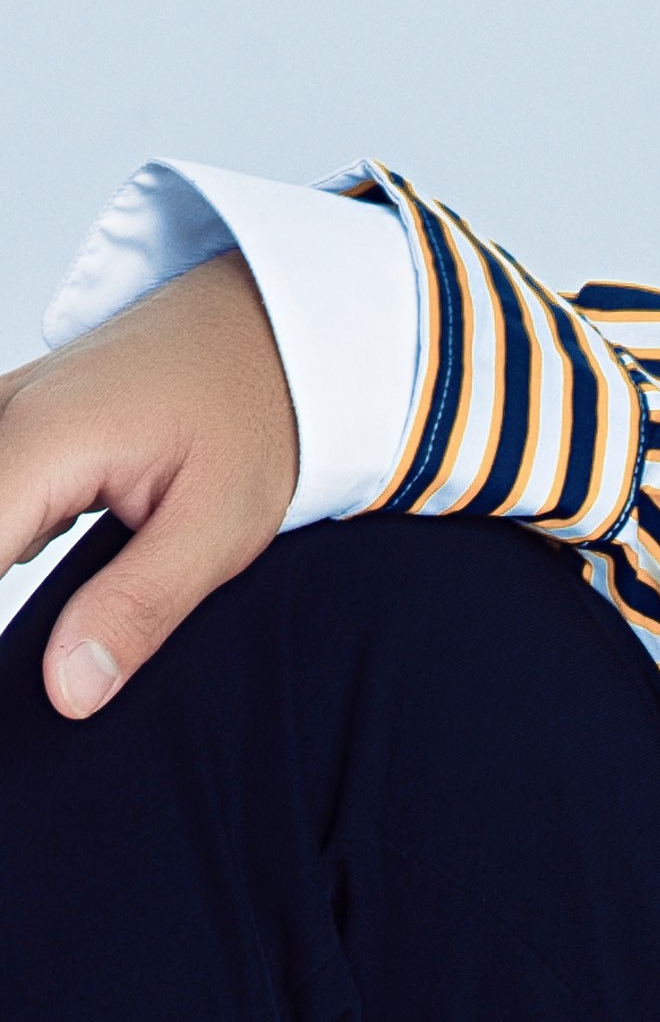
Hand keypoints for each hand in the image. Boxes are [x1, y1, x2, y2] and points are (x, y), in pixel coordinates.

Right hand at [0, 249, 300, 719]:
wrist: (270, 330)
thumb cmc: (255, 413)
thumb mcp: (219, 528)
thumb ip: (137, 609)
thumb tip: (68, 691)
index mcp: (40, 439)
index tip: (22, 678)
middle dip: (5, 597)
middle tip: (66, 658)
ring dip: (7, 564)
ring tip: (98, 600)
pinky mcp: (9, 426)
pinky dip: (8, 539)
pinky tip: (53, 571)